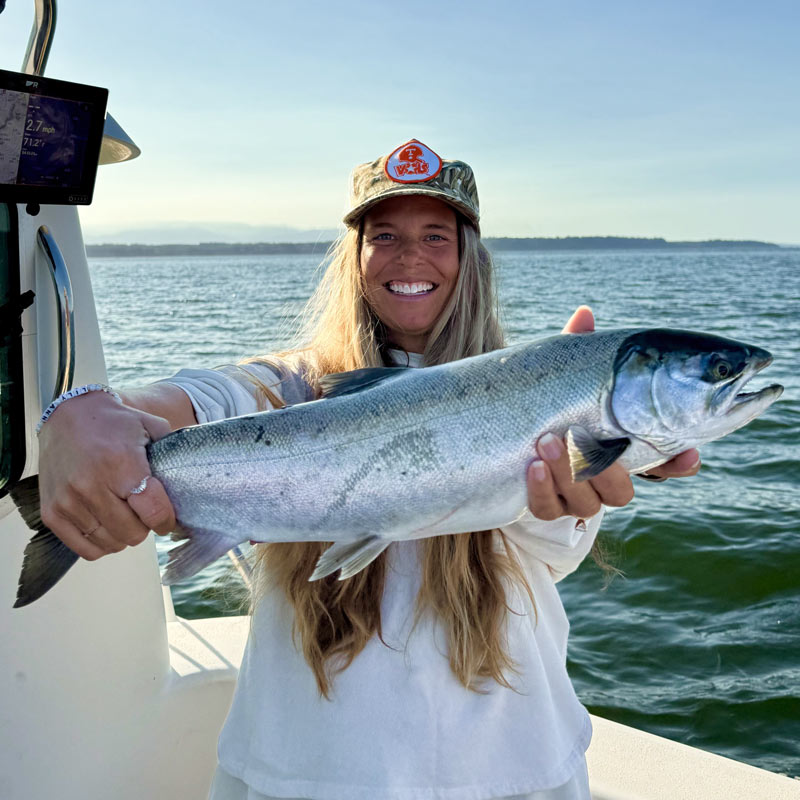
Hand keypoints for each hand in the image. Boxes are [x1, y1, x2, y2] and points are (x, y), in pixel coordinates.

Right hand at [38, 391, 176, 560]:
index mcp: (121, 464)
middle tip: (144, 511)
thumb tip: (197, 478)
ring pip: (111, 543)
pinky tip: (107, 525)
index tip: (168, 518)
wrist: (68, 416)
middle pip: (133, 533)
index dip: (166, 520)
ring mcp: (68, 501)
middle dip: (145, 526)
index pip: (152, 511)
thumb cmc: (114, 423)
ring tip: (125, 515)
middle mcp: (91, 485)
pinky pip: (85, 548)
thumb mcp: (152, 426)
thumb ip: (174, 453)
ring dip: (124, 535)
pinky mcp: (52, 512)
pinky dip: (101, 543)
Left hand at [525, 306, 700, 521]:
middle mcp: (604, 479)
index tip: (687, 454)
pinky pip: (548, 509)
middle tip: (575, 436)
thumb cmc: (550, 405)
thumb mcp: (567, 378)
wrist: (506, 444)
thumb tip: (583, 314)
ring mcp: (576, 496)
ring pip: (587, 502)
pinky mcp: (546, 507)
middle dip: (604, 468)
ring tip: (547, 442)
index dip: (678, 463)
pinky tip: (532, 467)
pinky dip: (542, 490)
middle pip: (622, 491)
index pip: (663, 462)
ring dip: (568, 473)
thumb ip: (581, 351)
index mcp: (621, 449)